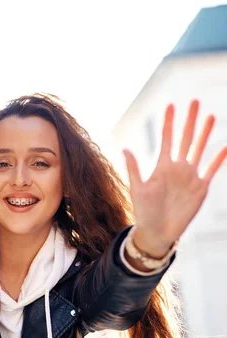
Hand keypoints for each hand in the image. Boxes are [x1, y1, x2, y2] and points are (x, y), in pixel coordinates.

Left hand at [123, 99, 226, 255]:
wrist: (157, 232)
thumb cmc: (144, 212)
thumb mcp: (137, 189)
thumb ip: (134, 169)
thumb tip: (124, 148)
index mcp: (161, 166)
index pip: (166, 139)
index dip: (168, 123)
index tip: (171, 105)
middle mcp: (177, 168)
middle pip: (185, 139)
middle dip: (190, 121)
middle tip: (194, 101)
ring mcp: (190, 177)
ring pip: (199, 149)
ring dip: (205, 134)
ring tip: (211, 116)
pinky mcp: (200, 188)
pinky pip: (211, 169)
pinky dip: (219, 158)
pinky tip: (226, 146)